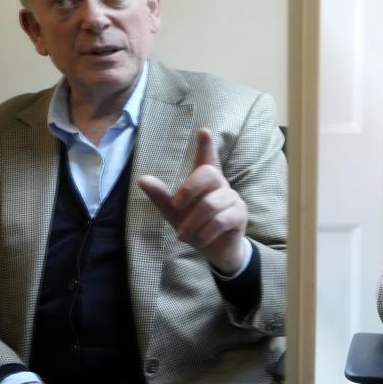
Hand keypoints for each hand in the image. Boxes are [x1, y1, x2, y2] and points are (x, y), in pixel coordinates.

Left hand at [137, 128, 248, 273]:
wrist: (215, 251)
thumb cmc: (195, 226)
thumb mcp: (173, 213)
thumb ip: (160, 196)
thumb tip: (142, 179)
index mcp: (205, 181)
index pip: (207, 158)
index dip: (206, 145)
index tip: (203, 131)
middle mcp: (221, 185)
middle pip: (208, 173)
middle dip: (188, 189)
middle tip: (176, 207)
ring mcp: (233, 199)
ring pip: (210, 204)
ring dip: (192, 223)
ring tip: (183, 235)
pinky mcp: (240, 215)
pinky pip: (221, 220)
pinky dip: (205, 233)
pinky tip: (200, 239)